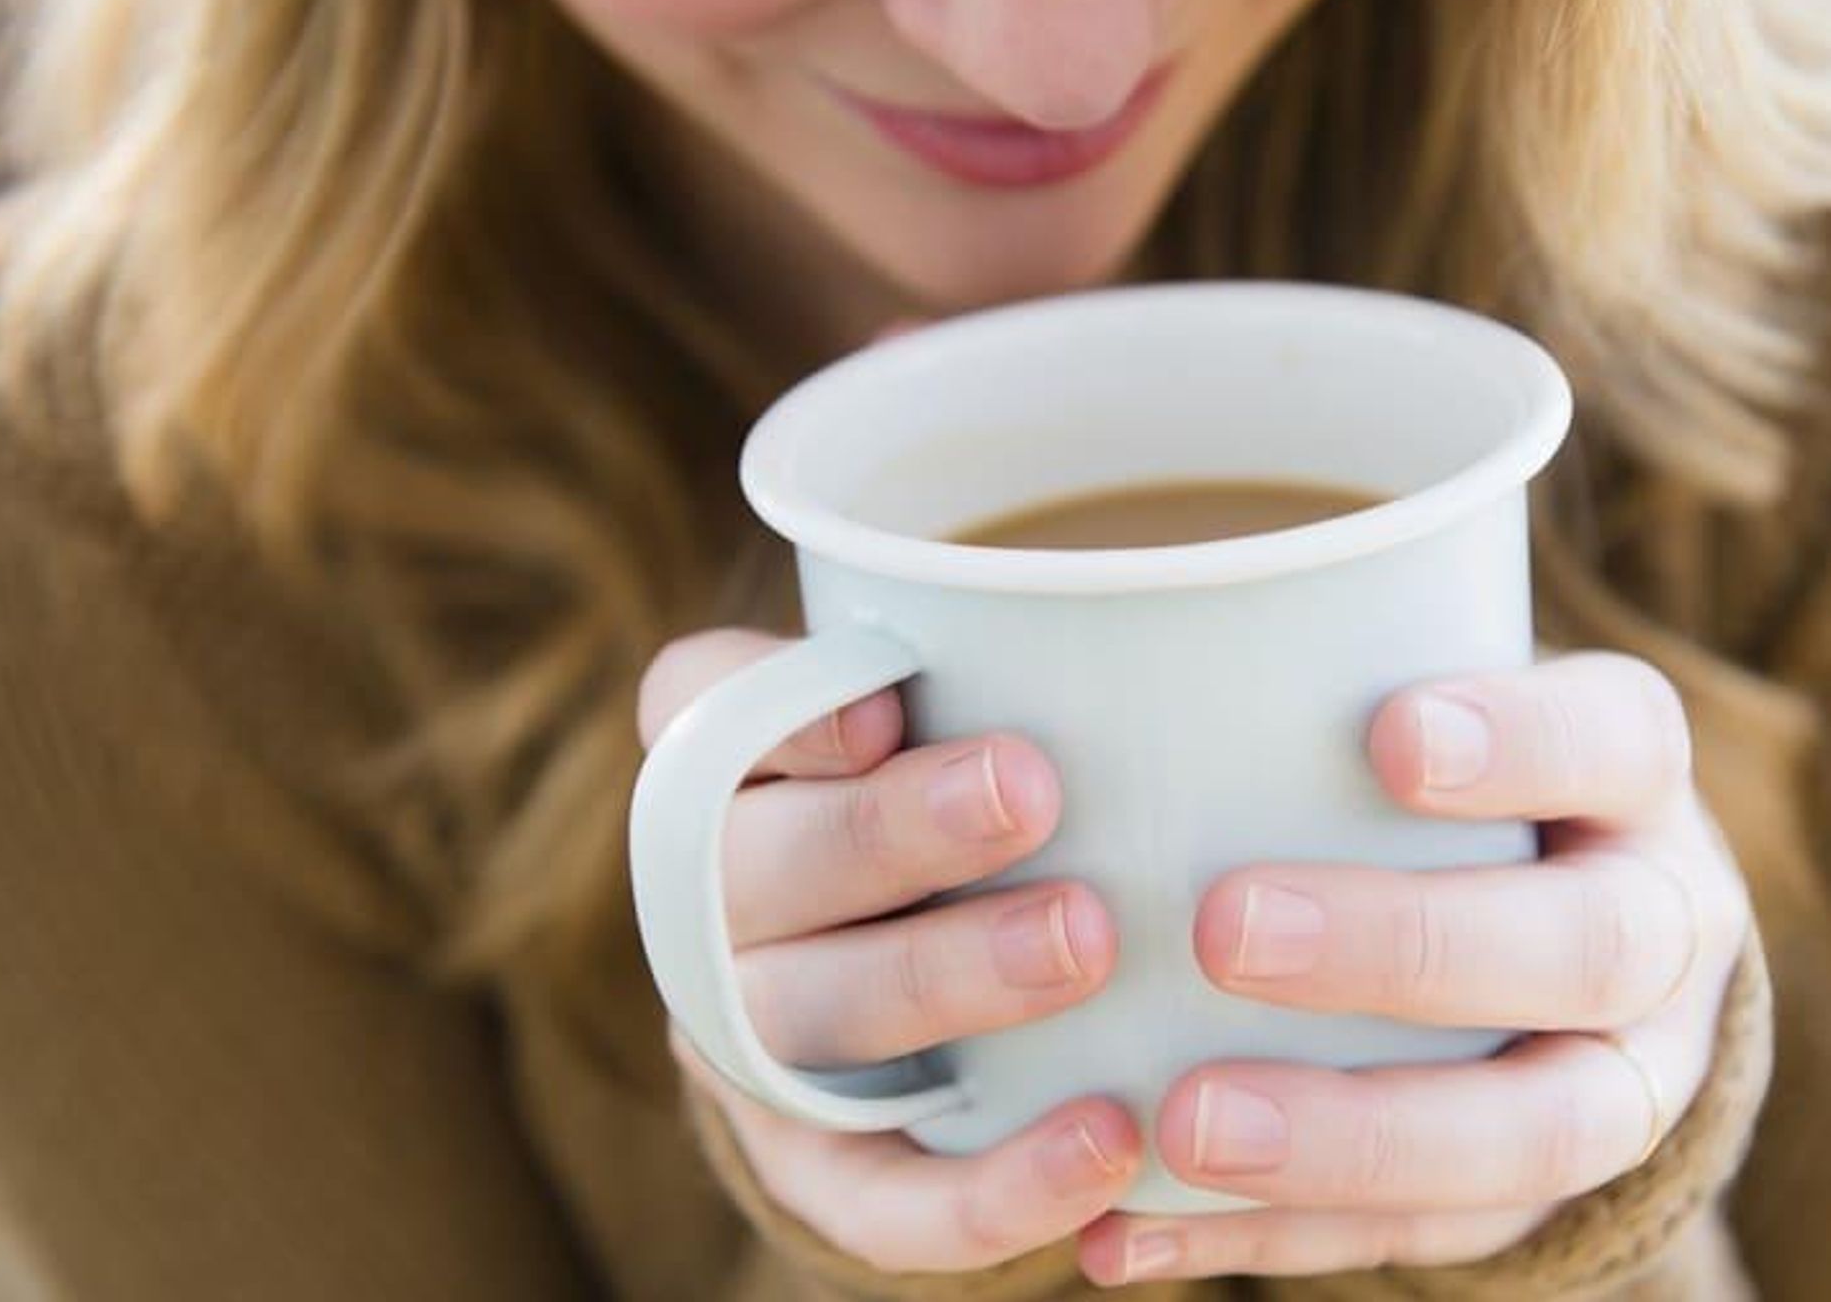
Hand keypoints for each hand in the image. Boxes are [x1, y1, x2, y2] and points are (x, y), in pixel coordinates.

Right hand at [638, 628, 1145, 1273]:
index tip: (889, 704)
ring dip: (944, 977)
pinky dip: (986, 1188)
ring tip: (1088, 942)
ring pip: (811, 1016)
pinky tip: (1108, 1141)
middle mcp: (709, 900)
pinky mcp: (807, 1166)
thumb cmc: (960, 804)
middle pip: (760, 862)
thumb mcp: (953, 715)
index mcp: (727, 762)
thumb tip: (1131, 631)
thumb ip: (991, 667)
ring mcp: (746, 1039)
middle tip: (1033, 793)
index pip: (700, 705)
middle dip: (891, 831)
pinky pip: (875, 1198)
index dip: (780, 710)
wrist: (911, 997)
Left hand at [1080, 651, 1752, 1285]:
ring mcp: (1619, 1078)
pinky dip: (1271, 1237)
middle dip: (1407, 947)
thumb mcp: (1422, 691)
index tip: (1390, 736)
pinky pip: (1427, 1235)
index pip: (1614, 742)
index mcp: (1631, 780)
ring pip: (1535, 1132)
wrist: (1555, 918)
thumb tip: (1076, 643)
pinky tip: (1135, 1225)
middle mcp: (1658, 930)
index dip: (1522, 743)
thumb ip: (1314, 673)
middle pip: (1584, 949)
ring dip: (1351, 1137)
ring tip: (1185, 1125)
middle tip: (1226, 929)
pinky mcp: (1537, 1194)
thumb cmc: (1436, 775)